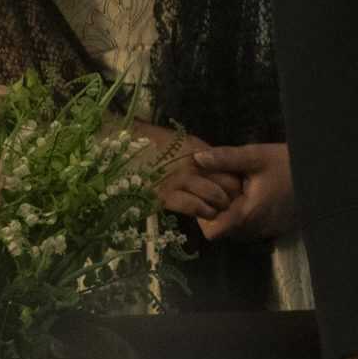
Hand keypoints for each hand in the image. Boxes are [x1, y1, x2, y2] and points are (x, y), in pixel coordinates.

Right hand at [125, 125, 241, 222]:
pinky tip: (204, 214)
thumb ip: (202, 155)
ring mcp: (179, 178)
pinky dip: (202, 212)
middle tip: (231, 203)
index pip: (231, 167)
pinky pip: (192, 205)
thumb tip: (220, 167)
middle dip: (232, 195)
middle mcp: (194, 163)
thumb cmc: (151, 144)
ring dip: (218, 206)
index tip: (238, 189)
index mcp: (200, 151)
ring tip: (218, 210)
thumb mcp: (183, 144)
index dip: (236, 180)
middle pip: (228, 183)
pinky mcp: (163, 194)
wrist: (119, 144)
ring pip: (214, 196)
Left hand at [193, 142, 299, 241]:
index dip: (205, 216)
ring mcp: (267, 231)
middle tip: (228, 189)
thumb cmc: (289, 165)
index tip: (212, 196)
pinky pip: (253, 228)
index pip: (212, 230)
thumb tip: (197, 158)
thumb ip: (226, 158)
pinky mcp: (276, 229)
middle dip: (220, 212)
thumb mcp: (257, 156)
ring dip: (235, 214)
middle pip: (224, 230)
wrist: (324, 175)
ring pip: (238, 230)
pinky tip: (258, 196)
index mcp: (246, 214)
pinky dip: (250, 215)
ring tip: (244, 190)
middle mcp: (255, 229)